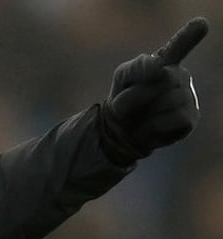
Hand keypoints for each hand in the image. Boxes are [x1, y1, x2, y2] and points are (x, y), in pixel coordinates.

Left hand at [99, 17, 208, 165]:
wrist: (121, 130)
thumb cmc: (123, 98)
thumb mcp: (123, 78)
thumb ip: (138, 67)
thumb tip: (160, 66)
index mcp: (164, 61)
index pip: (179, 46)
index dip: (188, 36)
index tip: (200, 24)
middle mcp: (180, 75)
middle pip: (163, 78)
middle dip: (138, 94)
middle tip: (131, 103)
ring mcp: (188, 96)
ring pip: (167, 100)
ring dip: (145, 112)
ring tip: (142, 115)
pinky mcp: (190, 118)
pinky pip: (172, 119)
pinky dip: (154, 126)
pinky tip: (150, 126)